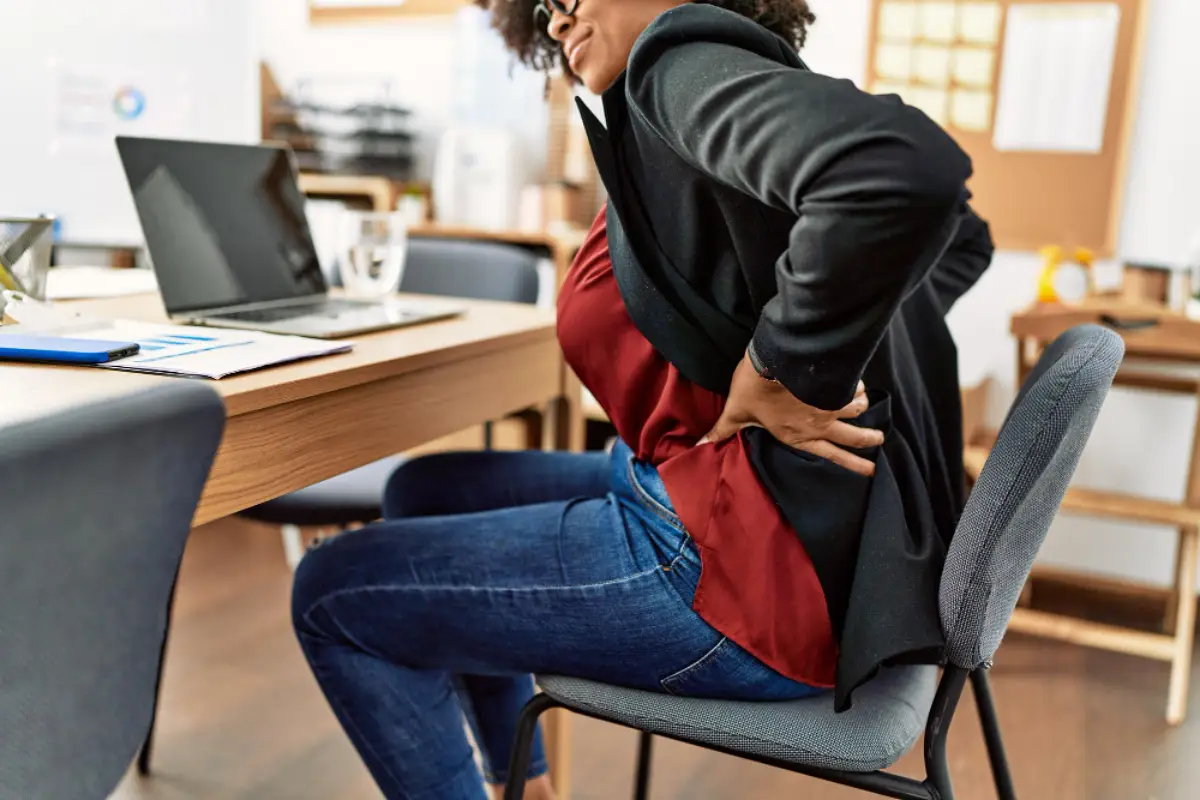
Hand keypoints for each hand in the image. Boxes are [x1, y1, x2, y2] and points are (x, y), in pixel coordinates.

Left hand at [698, 352, 883, 475]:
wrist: (774, 360)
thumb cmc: (753, 388)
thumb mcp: (736, 410)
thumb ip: (722, 429)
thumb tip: (700, 444)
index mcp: (798, 435)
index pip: (830, 454)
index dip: (851, 464)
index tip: (870, 470)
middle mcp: (819, 424)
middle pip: (853, 436)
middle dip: (868, 439)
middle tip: (879, 439)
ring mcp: (831, 404)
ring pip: (857, 409)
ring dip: (862, 406)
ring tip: (863, 403)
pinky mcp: (837, 384)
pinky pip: (854, 386)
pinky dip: (856, 384)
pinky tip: (853, 379)